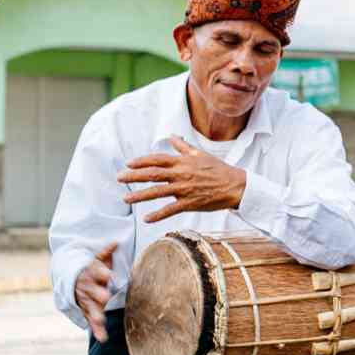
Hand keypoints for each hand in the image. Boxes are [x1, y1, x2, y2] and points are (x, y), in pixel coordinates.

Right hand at [74, 241, 119, 342]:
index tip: (108, 274)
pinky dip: (97, 330)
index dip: (102, 273)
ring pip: (89, 307)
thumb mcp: (96, 260)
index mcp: (90, 273)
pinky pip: (91, 321)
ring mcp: (85, 301)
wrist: (71, 281)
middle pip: (91, 291)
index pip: (95, 272)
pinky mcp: (86, 311)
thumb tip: (116, 241)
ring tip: (100, 320)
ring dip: (95, 314)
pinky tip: (103, 338)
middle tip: (106, 296)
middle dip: (98, 293)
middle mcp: (86, 288)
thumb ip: (106, 253)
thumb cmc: (91, 269)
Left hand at [118, 136, 245, 223]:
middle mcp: (181, 174)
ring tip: (126, 199)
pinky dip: (158, 215)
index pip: (157, 159)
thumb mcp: (200, 154)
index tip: (128, 164)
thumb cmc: (218, 169)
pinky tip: (146, 218)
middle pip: (152, 174)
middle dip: (133, 176)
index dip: (141, 161)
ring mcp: (185, 189)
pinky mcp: (190, 203)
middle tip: (119, 178)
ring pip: (158, 192)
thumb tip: (173, 136)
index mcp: (183, 162)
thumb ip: (183, 147)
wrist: (235, 185)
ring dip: (140, 196)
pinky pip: (171, 209)